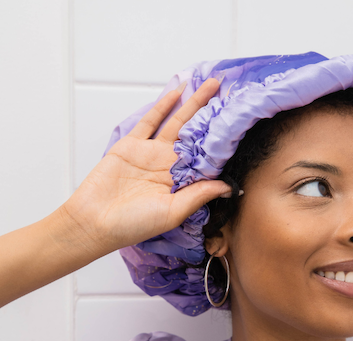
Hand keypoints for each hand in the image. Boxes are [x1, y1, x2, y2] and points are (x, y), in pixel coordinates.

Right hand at [61, 78, 230, 256]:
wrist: (94, 222)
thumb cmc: (133, 224)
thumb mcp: (173, 212)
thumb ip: (199, 195)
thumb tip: (230, 186)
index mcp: (182, 182)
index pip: (208, 157)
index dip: (223, 141)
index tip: (240, 124)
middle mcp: (169, 165)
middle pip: (197, 135)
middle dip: (213, 115)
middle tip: (232, 95)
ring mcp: (151, 153)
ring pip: (177, 123)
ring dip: (193, 104)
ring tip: (211, 86)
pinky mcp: (131, 145)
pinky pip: (150, 122)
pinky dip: (162, 106)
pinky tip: (178, 93)